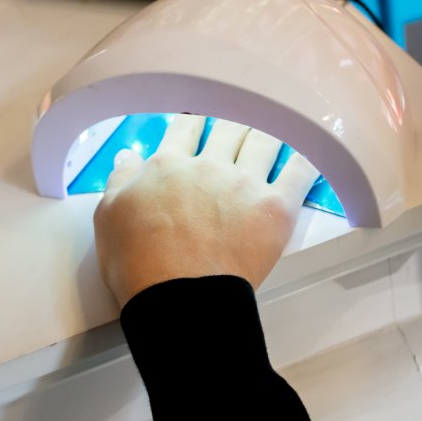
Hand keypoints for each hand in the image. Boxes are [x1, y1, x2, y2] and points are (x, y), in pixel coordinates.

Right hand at [93, 115, 319, 306]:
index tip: (204, 123)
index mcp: (168, 165)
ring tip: (277, 133)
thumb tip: (130, 156)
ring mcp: (244, 184)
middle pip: (230, 128)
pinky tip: (312, 151)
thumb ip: (120, 180)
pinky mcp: (276, 207)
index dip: (197, 121)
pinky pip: (299, 172)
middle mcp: (208, 166)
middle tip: (244, 127)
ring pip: (264, 141)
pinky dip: (306, 158)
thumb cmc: (139, 265)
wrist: (178, 299)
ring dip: (269, 134)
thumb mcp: (109, 217)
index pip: (187, 127)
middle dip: (237, 124)